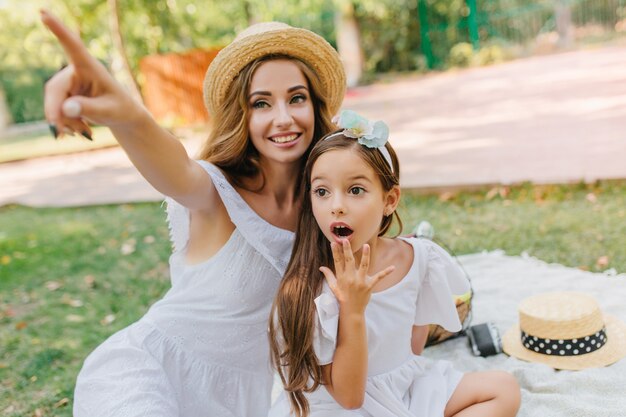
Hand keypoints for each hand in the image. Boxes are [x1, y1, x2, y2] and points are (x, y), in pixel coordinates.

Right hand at [40, 10, 144, 137]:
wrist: (123, 118)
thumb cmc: (122, 110)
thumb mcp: (110, 112)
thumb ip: (90, 108)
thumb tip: (66, 107)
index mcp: (91, 68)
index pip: (73, 47)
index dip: (58, 31)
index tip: (44, 14)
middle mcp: (76, 72)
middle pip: (55, 89)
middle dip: (56, 112)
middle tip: (59, 133)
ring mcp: (69, 83)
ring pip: (53, 103)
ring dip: (64, 121)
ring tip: (84, 132)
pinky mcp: (65, 94)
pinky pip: (56, 111)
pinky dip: (65, 124)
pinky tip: (79, 130)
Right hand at [319, 240, 394, 314]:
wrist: (352, 310)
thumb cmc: (342, 297)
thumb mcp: (333, 287)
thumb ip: (328, 275)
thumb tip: (321, 267)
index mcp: (341, 277)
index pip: (337, 262)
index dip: (335, 252)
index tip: (334, 242)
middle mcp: (350, 278)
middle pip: (349, 261)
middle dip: (347, 250)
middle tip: (346, 240)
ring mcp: (360, 281)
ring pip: (363, 266)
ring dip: (365, 255)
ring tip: (366, 246)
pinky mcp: (369, 285)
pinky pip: (378, 277)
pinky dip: (386, 272)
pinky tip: (393, 267)